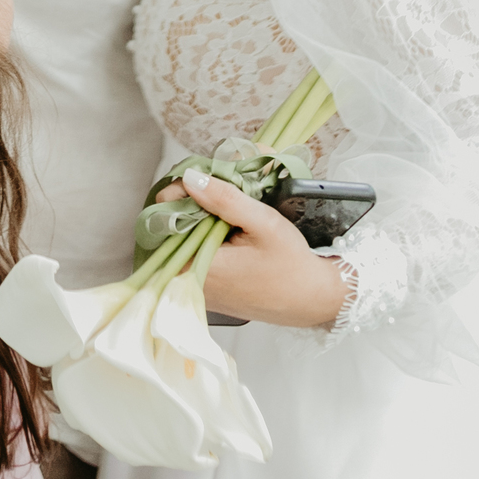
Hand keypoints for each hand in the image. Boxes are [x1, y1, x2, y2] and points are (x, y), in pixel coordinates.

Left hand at [168, 170, 347, 328]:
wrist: (314, 300)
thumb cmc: (292, 265)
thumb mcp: (263, 223)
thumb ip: (225, 199)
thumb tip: (190, 178)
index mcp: (195, 267)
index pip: (164, 219)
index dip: (180, 193)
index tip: (203, 180)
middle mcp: (188, 281)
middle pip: (172, 228)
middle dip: (193, 202)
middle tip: (219, 185)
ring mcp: (197, 287)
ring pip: (184, 239)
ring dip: (201, 217)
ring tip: (228, 204)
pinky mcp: (208, 288)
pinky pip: (196, 252)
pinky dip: (208, 235)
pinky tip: (229, 226)